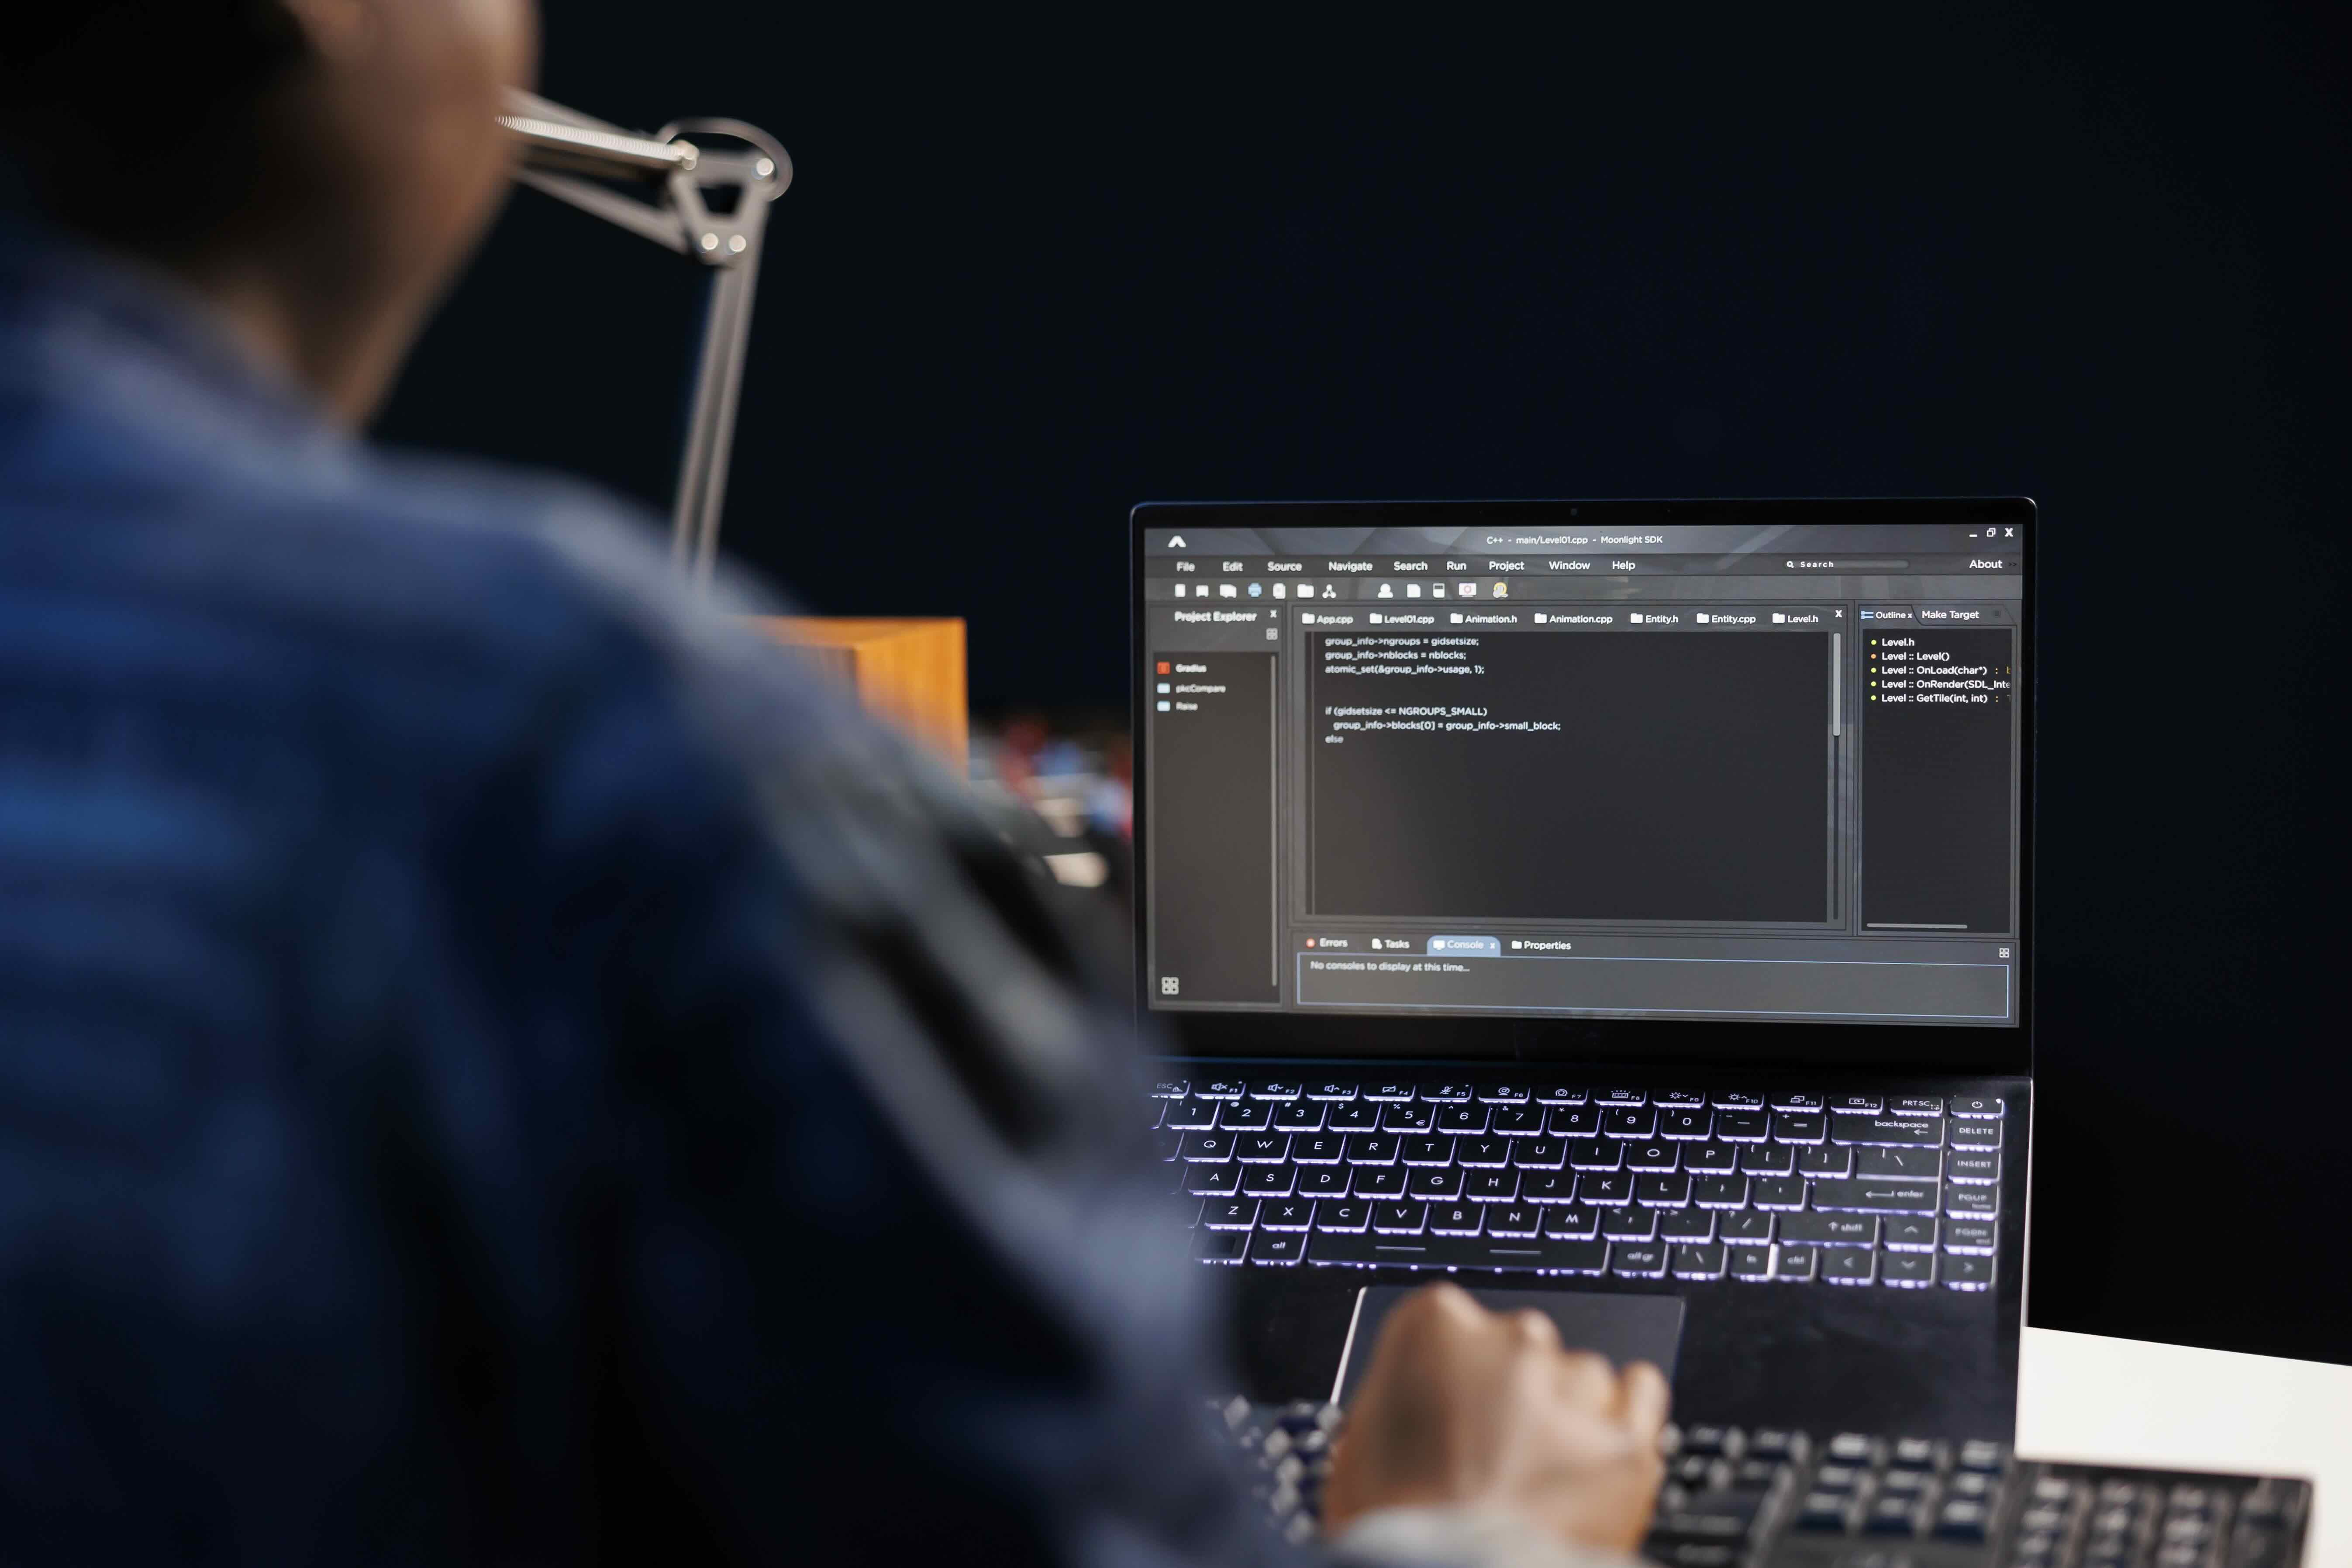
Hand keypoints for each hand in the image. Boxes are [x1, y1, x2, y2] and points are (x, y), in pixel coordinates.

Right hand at [1320, 1282, 1671, 1553]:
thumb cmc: (1394, 1523)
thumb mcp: (1361, 1440)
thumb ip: (1403, 1399)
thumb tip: (1419, 1410)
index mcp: (1435, 1325)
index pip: (1454, 1325)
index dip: (1453, 1376)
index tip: (1452, 1410)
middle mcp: (1512, 1342)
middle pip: (1521, 1348)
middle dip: (1510, 1395)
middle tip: (1492, 1456)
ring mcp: (1573, 1388)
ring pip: (1581, 1376)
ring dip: (1565, 1415)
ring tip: (1539, 1476)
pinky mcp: (1625, 1442)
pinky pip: (1640, 1392)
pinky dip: (1623, 1415)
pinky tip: (1598, 1449)